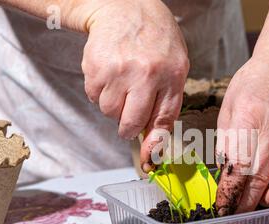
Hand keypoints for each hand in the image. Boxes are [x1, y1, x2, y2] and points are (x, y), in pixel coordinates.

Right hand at [81, 0, 188, 170]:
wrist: (126, 6)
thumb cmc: (155, 40)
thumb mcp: (175, 66)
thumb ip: (167, 102)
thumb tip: (153, 141)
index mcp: (172, 75)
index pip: (162, 121)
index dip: (152, 146)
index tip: (148, 162)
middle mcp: (147, 74)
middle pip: (130, 124)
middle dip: (127, 127)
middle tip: (127, 116)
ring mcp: (119, 70)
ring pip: (109, 112)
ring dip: (113, 106)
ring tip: (121, 83)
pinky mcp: (96, 67)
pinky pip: (93, 97)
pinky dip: (99, 92)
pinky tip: (109, 74)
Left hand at [215, 56, 268, 214]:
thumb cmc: (252, 87)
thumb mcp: (228, 110)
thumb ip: (227, 143)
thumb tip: (225, 178)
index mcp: (248, 118)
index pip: (238, 166)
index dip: (230, 192)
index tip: (224, 207)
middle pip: (262, 176)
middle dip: (248, 202)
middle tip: (239, 212)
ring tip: (267, 198)